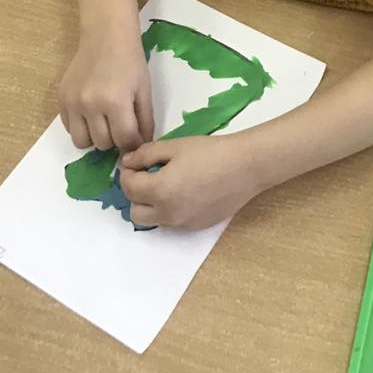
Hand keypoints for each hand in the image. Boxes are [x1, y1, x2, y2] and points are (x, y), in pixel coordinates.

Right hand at [59, 30, 153, 152]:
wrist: (106, 36)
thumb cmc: (130, 61)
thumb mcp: (144, 90)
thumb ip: (144, 121)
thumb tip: (141, 145)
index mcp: (115, 102)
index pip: (125, 140)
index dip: (133, 143)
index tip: (135, 138)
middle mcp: (90, 105)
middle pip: (103, 144)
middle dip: (115, 138)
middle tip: (120, 123)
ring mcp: (73, 102)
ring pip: (82, 142)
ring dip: (95, 137)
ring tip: (104, 121)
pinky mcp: (61, 99)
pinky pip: (69, 128)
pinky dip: (80, 126)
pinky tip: (90, 112)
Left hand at [120, 134, 262, 230]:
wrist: (245, 167)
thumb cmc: (211, 152)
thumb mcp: (176, 146)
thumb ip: (146, 154)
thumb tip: (127, 162)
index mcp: (160, 191)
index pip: (129, 187)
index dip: (127, 172)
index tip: (135, 162)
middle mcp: (167, 213)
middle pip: (135, 212)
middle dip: (135, 194)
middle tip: (147, 175)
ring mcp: (182, 224)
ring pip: (153, 220)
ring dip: (151, 205)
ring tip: (167, 184)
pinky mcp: (195, 227)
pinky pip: (172, 222)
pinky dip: (170, 209)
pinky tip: (186, 191)